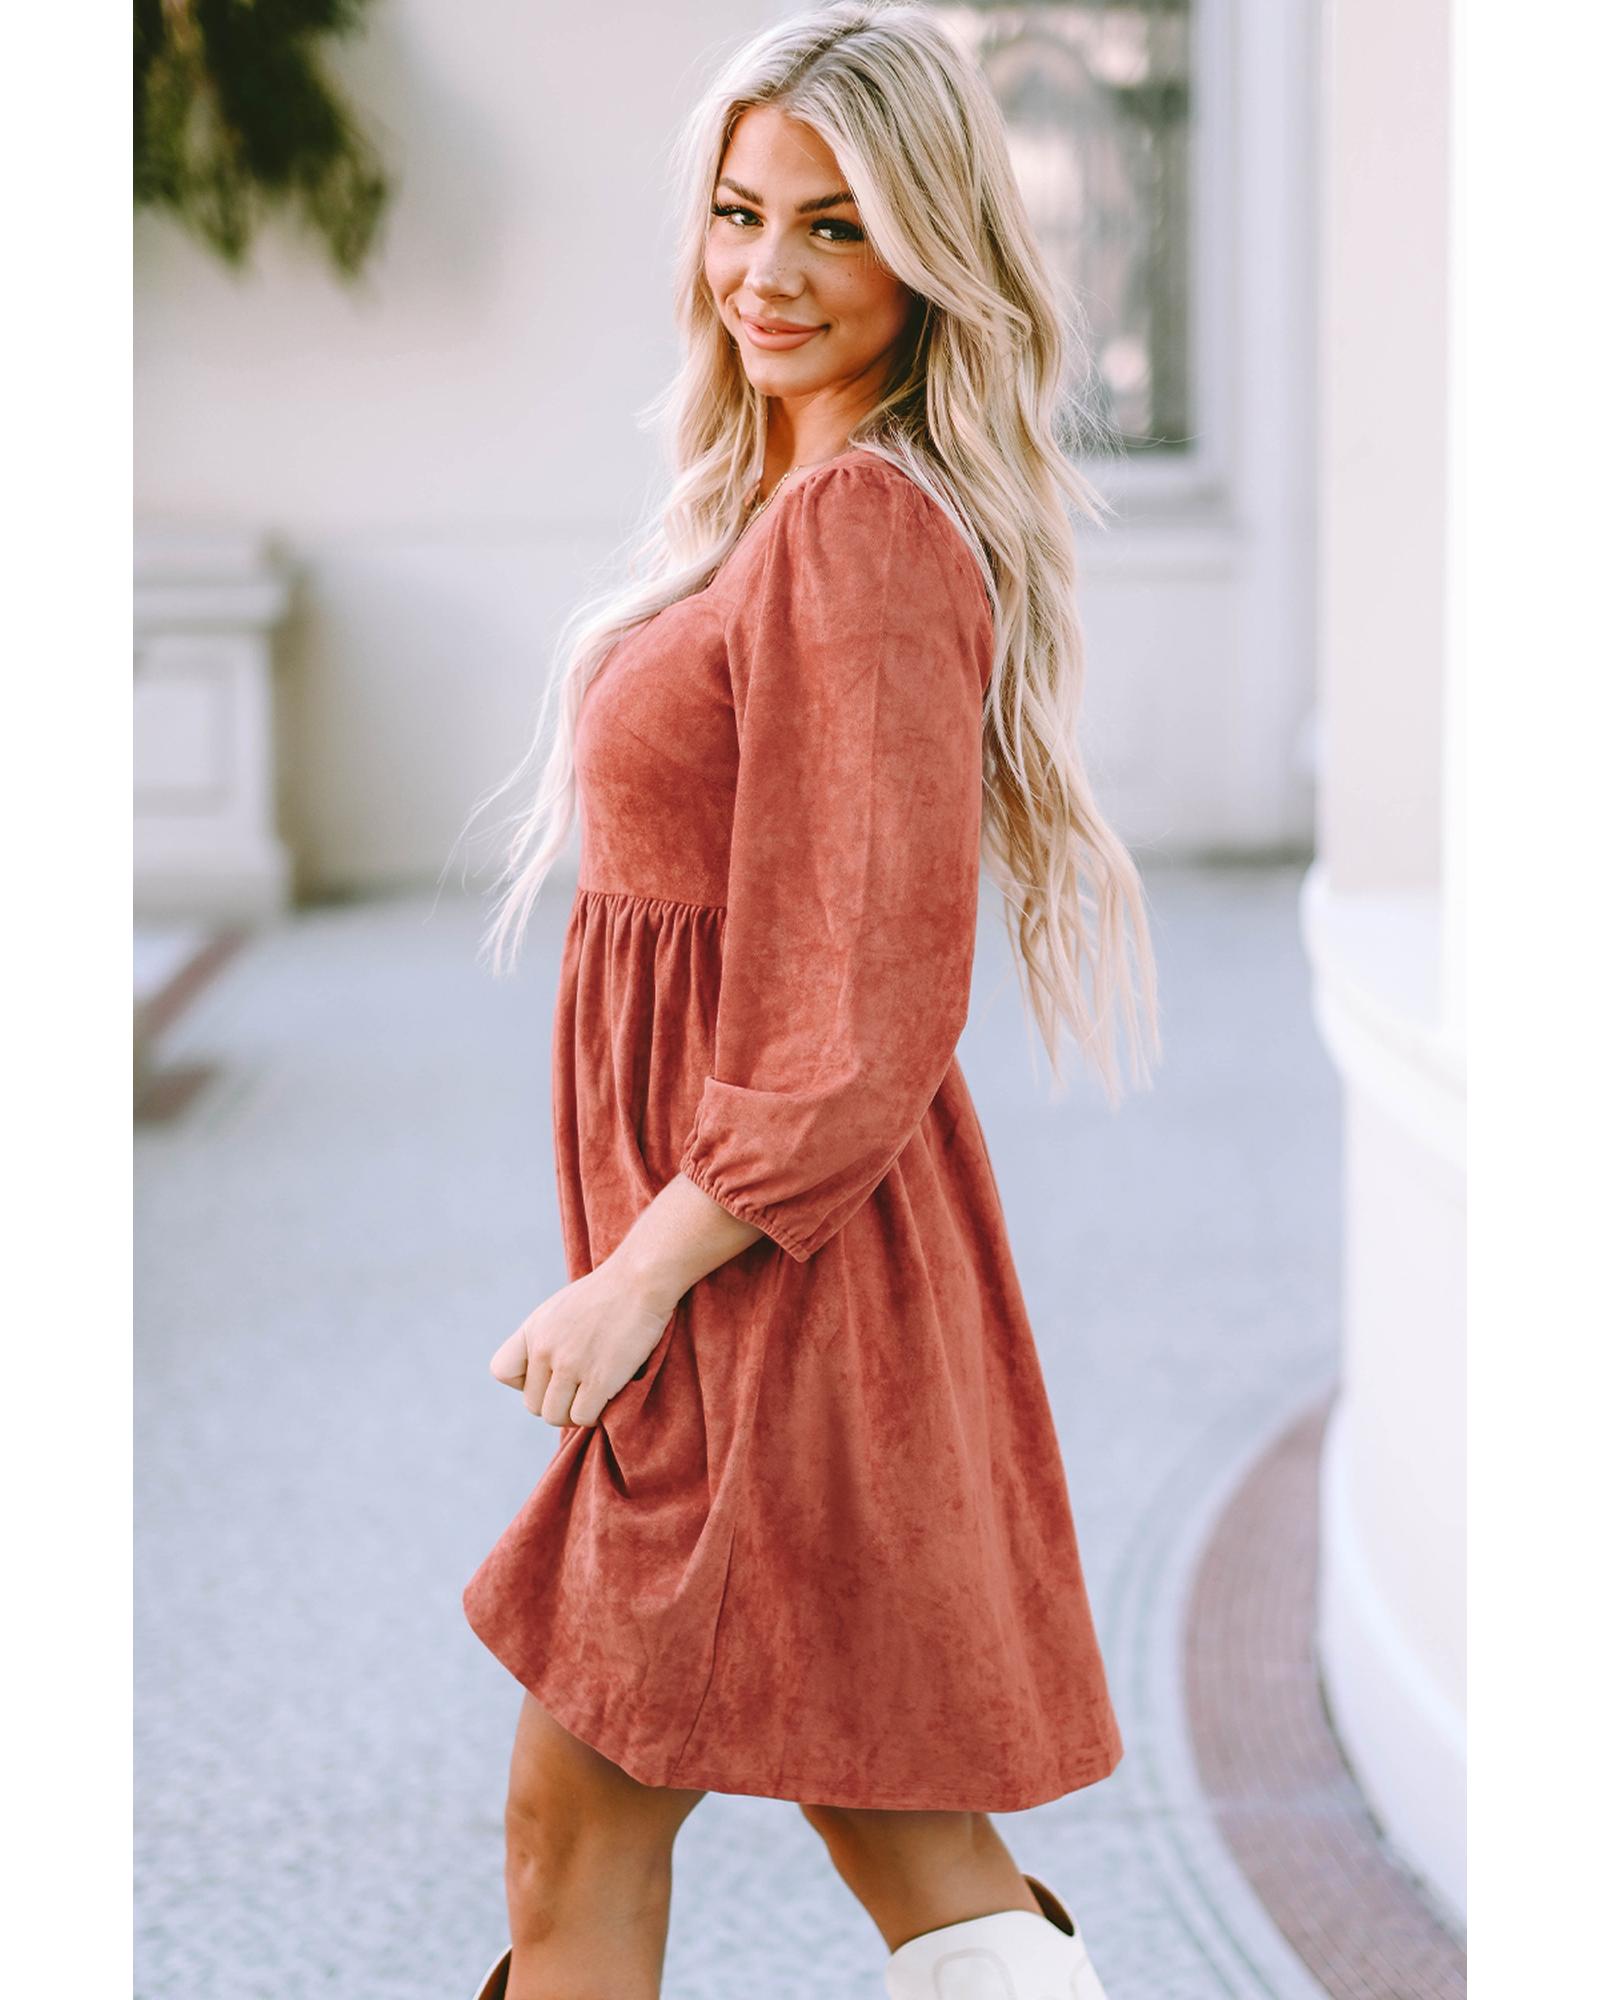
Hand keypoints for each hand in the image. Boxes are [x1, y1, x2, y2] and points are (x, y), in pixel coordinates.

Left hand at [488, 1259, 677, 1428]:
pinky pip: (583, 1417)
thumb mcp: (562, 1307)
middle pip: (533, 1404)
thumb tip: (548, 1370)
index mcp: (533, 1329)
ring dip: (574, 1413)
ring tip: (594, 1399)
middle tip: (581, 1391)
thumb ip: (547, 1336)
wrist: (641, 1280)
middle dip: (556, 1403)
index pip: (502, 1371)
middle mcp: (544, 1348)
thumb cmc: (609, 1293)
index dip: (524, 1381)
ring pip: (555, 1415)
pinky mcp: (598, 1379)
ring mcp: (570, 1365)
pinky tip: (609, 1398)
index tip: (550, 1374)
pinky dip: (595, 1415)